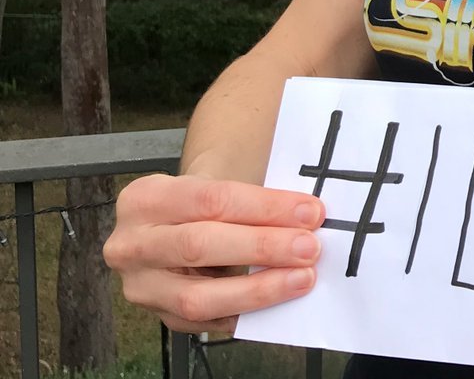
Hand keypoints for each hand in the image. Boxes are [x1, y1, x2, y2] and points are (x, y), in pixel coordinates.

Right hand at [104, 173, 324, 333]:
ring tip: (300, 279)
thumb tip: (308, 217)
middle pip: (201, 246)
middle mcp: (132, 244)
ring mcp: (140, 286)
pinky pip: (203, 324)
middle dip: (263, 247)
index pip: (212, 199)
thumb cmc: (203, 199)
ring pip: (197, 297)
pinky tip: (275, 304)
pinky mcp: (157, 316)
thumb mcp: (215, 182)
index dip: (265, 207)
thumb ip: (253, 198)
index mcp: (145, 198)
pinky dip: (243, 314)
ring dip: (257, 290)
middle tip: (308, 248)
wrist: (172, 221)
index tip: (310, 212)